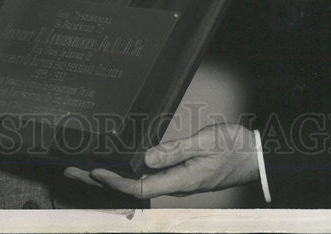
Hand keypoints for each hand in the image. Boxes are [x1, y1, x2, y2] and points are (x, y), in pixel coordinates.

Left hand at [63, 123, 258, 198]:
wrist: (256, 155)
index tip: (95, 171)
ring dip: (112, 176)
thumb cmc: (234, 147)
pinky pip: (150, 177)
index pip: (139, 188)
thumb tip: (146, 158)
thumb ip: (175, 150)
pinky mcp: (181, 174)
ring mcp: (178, 181)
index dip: (114, 181)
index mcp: (181, 181)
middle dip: (102, 181)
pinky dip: (129, 172)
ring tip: (87, 168)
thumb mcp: (204, 142)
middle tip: (75, 170)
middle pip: (132, 188)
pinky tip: (121, 165)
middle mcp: (176, 185)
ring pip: (139, 183)